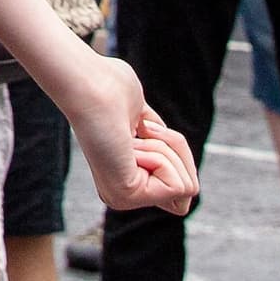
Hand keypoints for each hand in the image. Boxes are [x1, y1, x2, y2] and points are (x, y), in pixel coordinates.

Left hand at [68, 52, 199, 213]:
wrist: (89, 82)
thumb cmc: (110, 88)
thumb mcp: (144, 117)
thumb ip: (157, 139)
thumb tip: (175, 153)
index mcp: (124, 176)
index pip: (180, 196)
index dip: (179, 160)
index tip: (148, 131)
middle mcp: (123, 194)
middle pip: (190, 190)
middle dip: (176, 152)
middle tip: (142, 131)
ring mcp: (123, 198)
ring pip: (188, 187)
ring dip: (165, 150)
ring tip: (130, 137)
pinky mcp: (126, 196)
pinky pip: (177, 186)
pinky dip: (161, 157)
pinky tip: (129, 146)